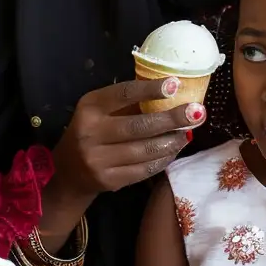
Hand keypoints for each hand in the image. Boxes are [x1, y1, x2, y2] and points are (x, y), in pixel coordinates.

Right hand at [53, 74, 207, 196]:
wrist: (67, 172)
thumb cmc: (93, 130)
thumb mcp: (100, 109)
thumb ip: (129, 100)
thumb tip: (174, 88)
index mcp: (90, 107)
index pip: (124, 94)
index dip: (151, 89)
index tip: (176, 84)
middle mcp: (90, 134)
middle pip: (139, 126)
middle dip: (172, 119)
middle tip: (198, 112)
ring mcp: (98, 160)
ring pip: (145, 150)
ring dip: (173, 141)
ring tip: (189, 132)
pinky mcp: (108, 181)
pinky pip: (144, 170)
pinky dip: (164, 158)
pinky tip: (175, 149)